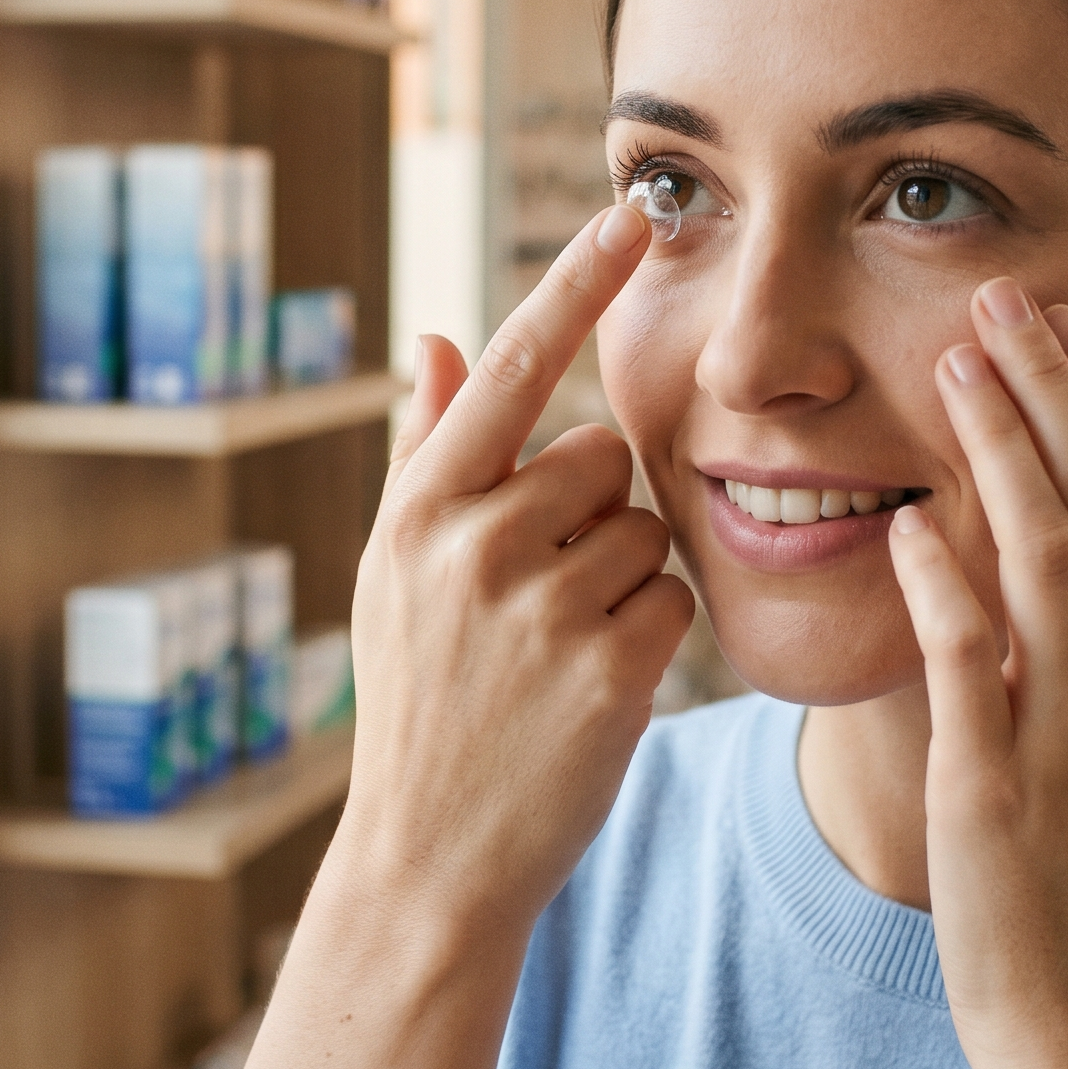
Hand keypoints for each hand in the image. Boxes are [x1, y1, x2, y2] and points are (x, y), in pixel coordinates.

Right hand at [213, 204, 691, 1068]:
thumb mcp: (394, 580)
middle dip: (590, 515)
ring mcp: (541, 607)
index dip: (576, 285)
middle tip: (537, 600)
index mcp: (420, 510)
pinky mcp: (608, 669)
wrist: (428, 861)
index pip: (515, 369)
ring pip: (644, 530)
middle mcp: (474, 544)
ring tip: (556, 651)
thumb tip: (445, 338)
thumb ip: (428, 456)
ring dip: (622, 581)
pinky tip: (592, 688)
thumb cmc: (421, 708)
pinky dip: (650, 640)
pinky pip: (673, 601)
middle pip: (598, 459)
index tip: (635, 207)